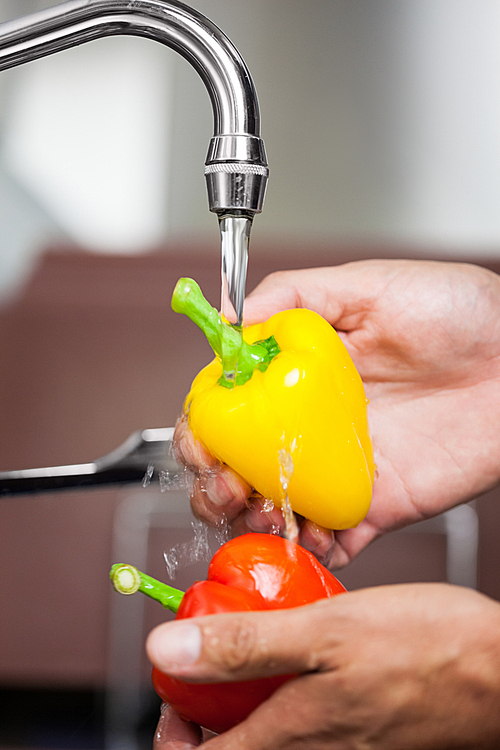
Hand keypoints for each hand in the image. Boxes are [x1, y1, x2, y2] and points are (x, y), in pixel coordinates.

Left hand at [147, 583, 499, 748]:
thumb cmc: (425, 650)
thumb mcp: (325, 632)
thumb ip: (245, 646)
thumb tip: (166, 652)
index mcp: (291, 736)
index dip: (171, 729)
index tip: (171, 686)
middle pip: (232, 746)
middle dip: (206, 706)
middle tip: (209, 652)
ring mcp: (340, 744)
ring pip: (268, 731)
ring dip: (247, 693)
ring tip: (253, 641)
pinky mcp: (363, 729)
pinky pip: (305, 718)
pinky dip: (288, 685)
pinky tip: (302, 643)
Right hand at [175, 259, 499, 567]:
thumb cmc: (457, 314)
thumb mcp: (368, 285)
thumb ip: (294, 296)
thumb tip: (229, 315)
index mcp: (299, 379)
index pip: (228, 409)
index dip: (201, 428)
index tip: (200, 439)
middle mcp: (311, 428)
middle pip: (236, 467)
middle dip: (211, 484)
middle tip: (224, 483)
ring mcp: (340, 470)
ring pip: (271, 510)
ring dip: (248, 520)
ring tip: (259, 509)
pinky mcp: (375, 506)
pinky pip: (330, 543)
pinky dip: (306, 552)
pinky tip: (304, 538)